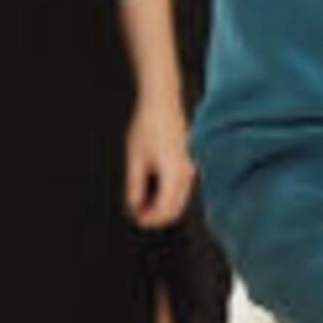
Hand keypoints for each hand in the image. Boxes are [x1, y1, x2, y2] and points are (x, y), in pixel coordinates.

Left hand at [122, 93, 194, 228]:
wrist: (162, 102)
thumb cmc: (148, 125)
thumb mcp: (134, 158)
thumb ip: (134, 187)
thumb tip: (133, 206)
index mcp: (173, 174)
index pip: (164, 210)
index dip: (149, 220)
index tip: (135, 219)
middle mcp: (185, 173)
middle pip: (175, 210)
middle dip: (156, 217)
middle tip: (137, 215)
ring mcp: (189, 168)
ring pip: (179, 201)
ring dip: (161, 207)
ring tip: (141, 203)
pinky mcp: (187, 162)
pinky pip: (181, 189)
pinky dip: (167, 196)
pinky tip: (152, 191)